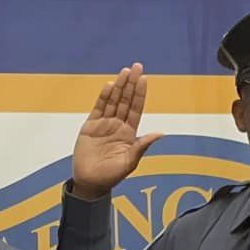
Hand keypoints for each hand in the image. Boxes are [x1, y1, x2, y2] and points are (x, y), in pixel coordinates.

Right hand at [70, 64, 164, 199]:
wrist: (90, 182)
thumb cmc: (111, 175)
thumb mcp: (130, 162)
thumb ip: (142, 146)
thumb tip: (160, 133)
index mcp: (129, 133)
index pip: (136, 108)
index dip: (140, 94)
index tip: (144, 79)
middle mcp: (117, 125)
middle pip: (125, 100)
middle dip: (131, 84)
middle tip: (136, 67)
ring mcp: (104, 124)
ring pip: (112, 101)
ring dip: (119, 86)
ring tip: (124, 72)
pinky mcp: (90, 126)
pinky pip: (98, 108)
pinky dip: (103, 97)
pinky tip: (109, 86)